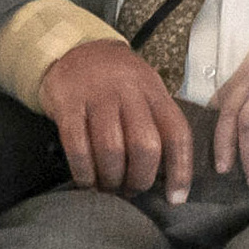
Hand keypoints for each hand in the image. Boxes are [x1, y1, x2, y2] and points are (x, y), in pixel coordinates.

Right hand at [46, 38, 198, 203]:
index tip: (176, 198)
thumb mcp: (145, 90)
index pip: (177, 133)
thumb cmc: (117, 81)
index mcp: (154, 91)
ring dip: (112, 179)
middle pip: (145, 146)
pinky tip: (87, 182)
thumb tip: (168, 175)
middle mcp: (129, 92)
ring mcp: (97, 96)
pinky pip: (77, 146)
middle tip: (132, 190)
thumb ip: (157, 123)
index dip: (180, 170)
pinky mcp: (68, 104)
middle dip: (141, 178)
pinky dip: (84, 172)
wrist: (76, 49)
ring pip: (111, 149)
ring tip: (109, 188)